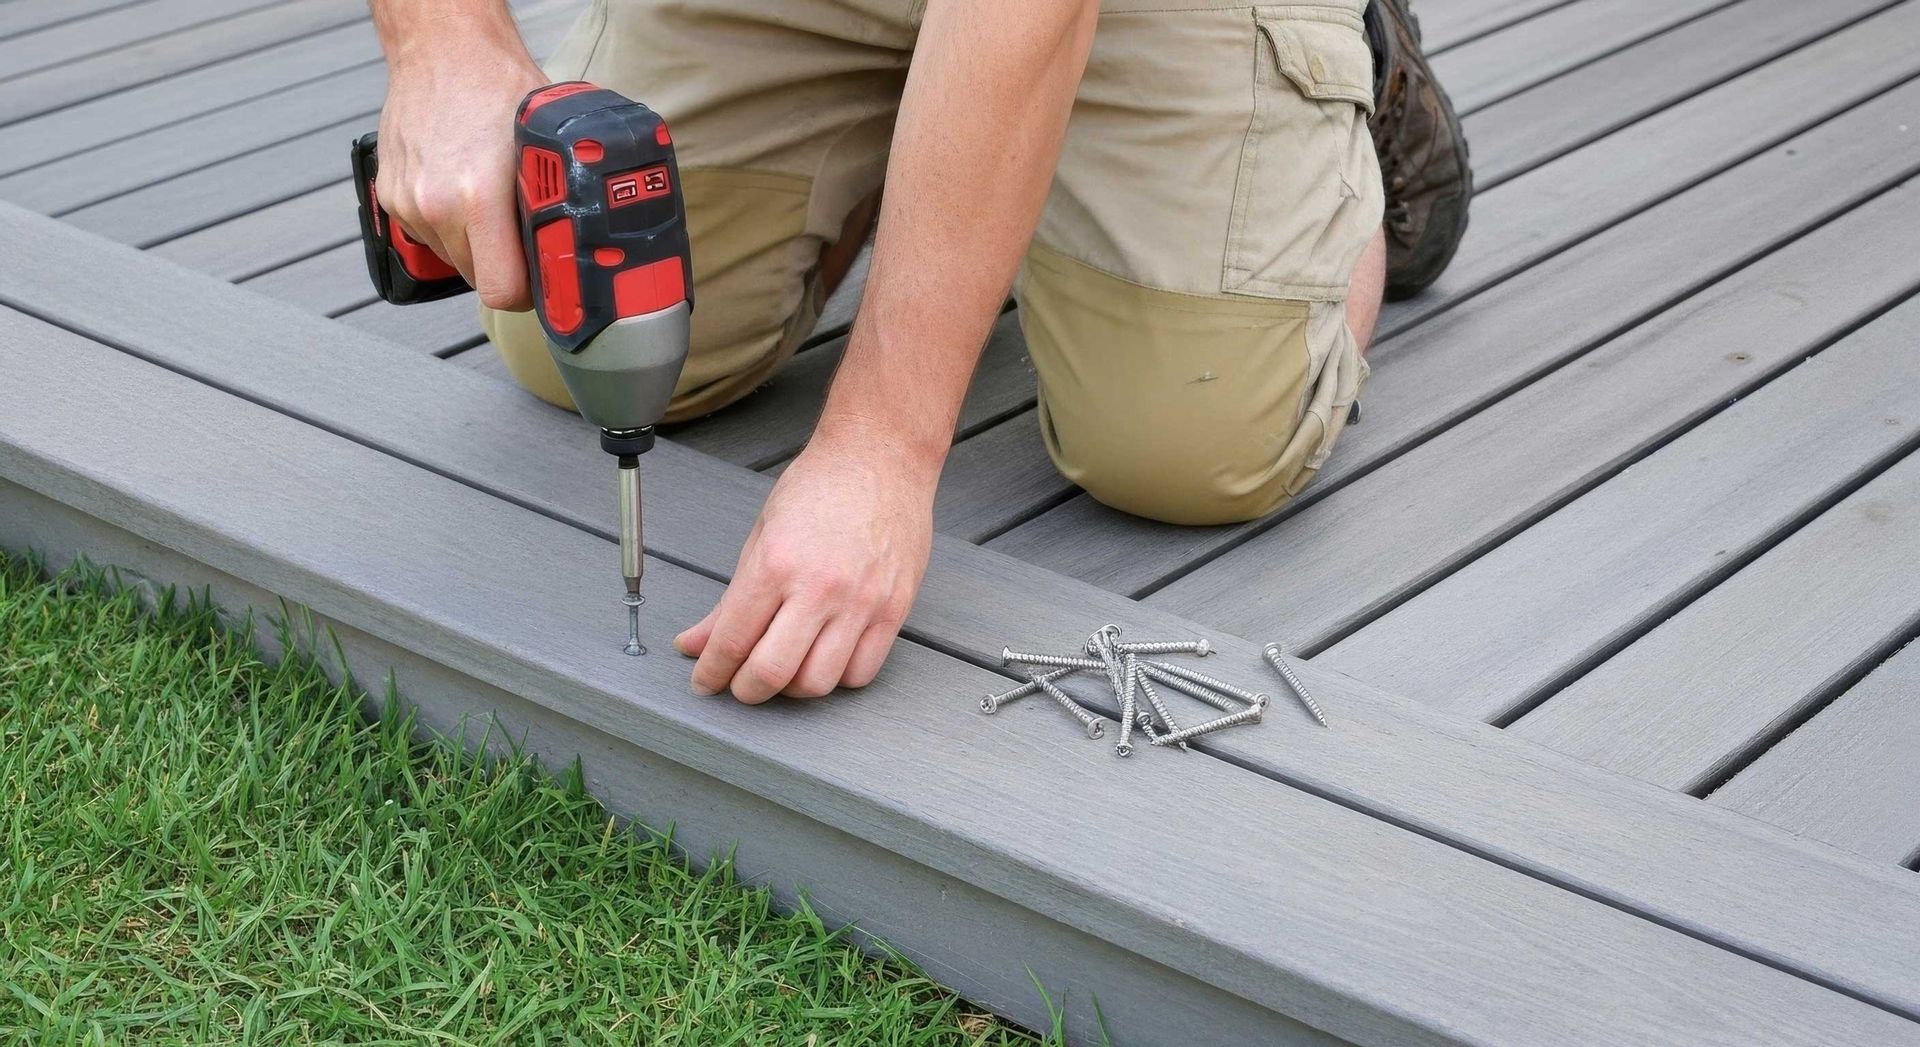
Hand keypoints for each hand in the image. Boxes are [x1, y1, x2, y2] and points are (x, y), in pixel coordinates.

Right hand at [373, 37, 545, 308]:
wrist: (442, 50)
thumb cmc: (497, 86)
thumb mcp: (546, 145)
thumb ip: (558, 201)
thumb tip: (578, 246)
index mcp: (478, 197)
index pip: (502, 291)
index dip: (528, 294)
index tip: (541, 281)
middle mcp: (435, 206)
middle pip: (478, 279)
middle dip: (505, 266)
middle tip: (524, 237)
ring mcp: (407, 203)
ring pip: (453, 259)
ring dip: (476, 246)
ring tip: (491, 204)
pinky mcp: (390, 196)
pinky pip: (429, 235)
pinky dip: (449, 226)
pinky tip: (463, 190)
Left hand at [675, 434, 936, 701]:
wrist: (881, 458)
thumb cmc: (820, 488)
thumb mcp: (760, 537)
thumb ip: (729, 601)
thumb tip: (694, 643)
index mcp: (775, 565)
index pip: (732, 641)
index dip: (711, 672)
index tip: (705, 680)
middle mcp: (819, 588)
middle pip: (772, 674)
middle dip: (746, 691)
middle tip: (741, 684)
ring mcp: (861, 602)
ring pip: (818, 684)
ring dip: (792, 689)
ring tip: (785, 669)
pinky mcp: (893, 609)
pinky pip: (861, 672)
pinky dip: (836, 677)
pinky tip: (824, 657)